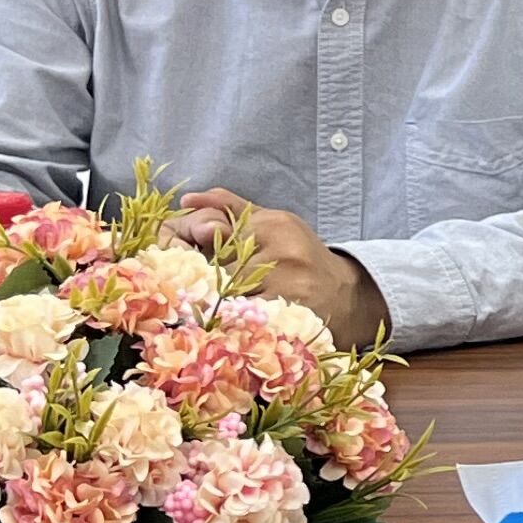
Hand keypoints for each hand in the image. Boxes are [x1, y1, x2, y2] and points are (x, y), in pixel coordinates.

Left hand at [174, 191, 390, 345]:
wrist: (348, 298)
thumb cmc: (300, 260)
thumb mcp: (271, 223)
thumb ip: (230, 208)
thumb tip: (187, 200)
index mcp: (272, 223)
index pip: (207, 227)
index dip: (181, 240)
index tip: (174, 251)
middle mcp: (281, 250)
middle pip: (210, 263)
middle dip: (192, 275)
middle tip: (185, 285)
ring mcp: (286, 285)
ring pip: (221, 293)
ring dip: (206, 302)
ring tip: (206, 305)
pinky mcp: (288, 316)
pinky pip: (239, 319)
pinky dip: (226, 321)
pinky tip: (225, 322)